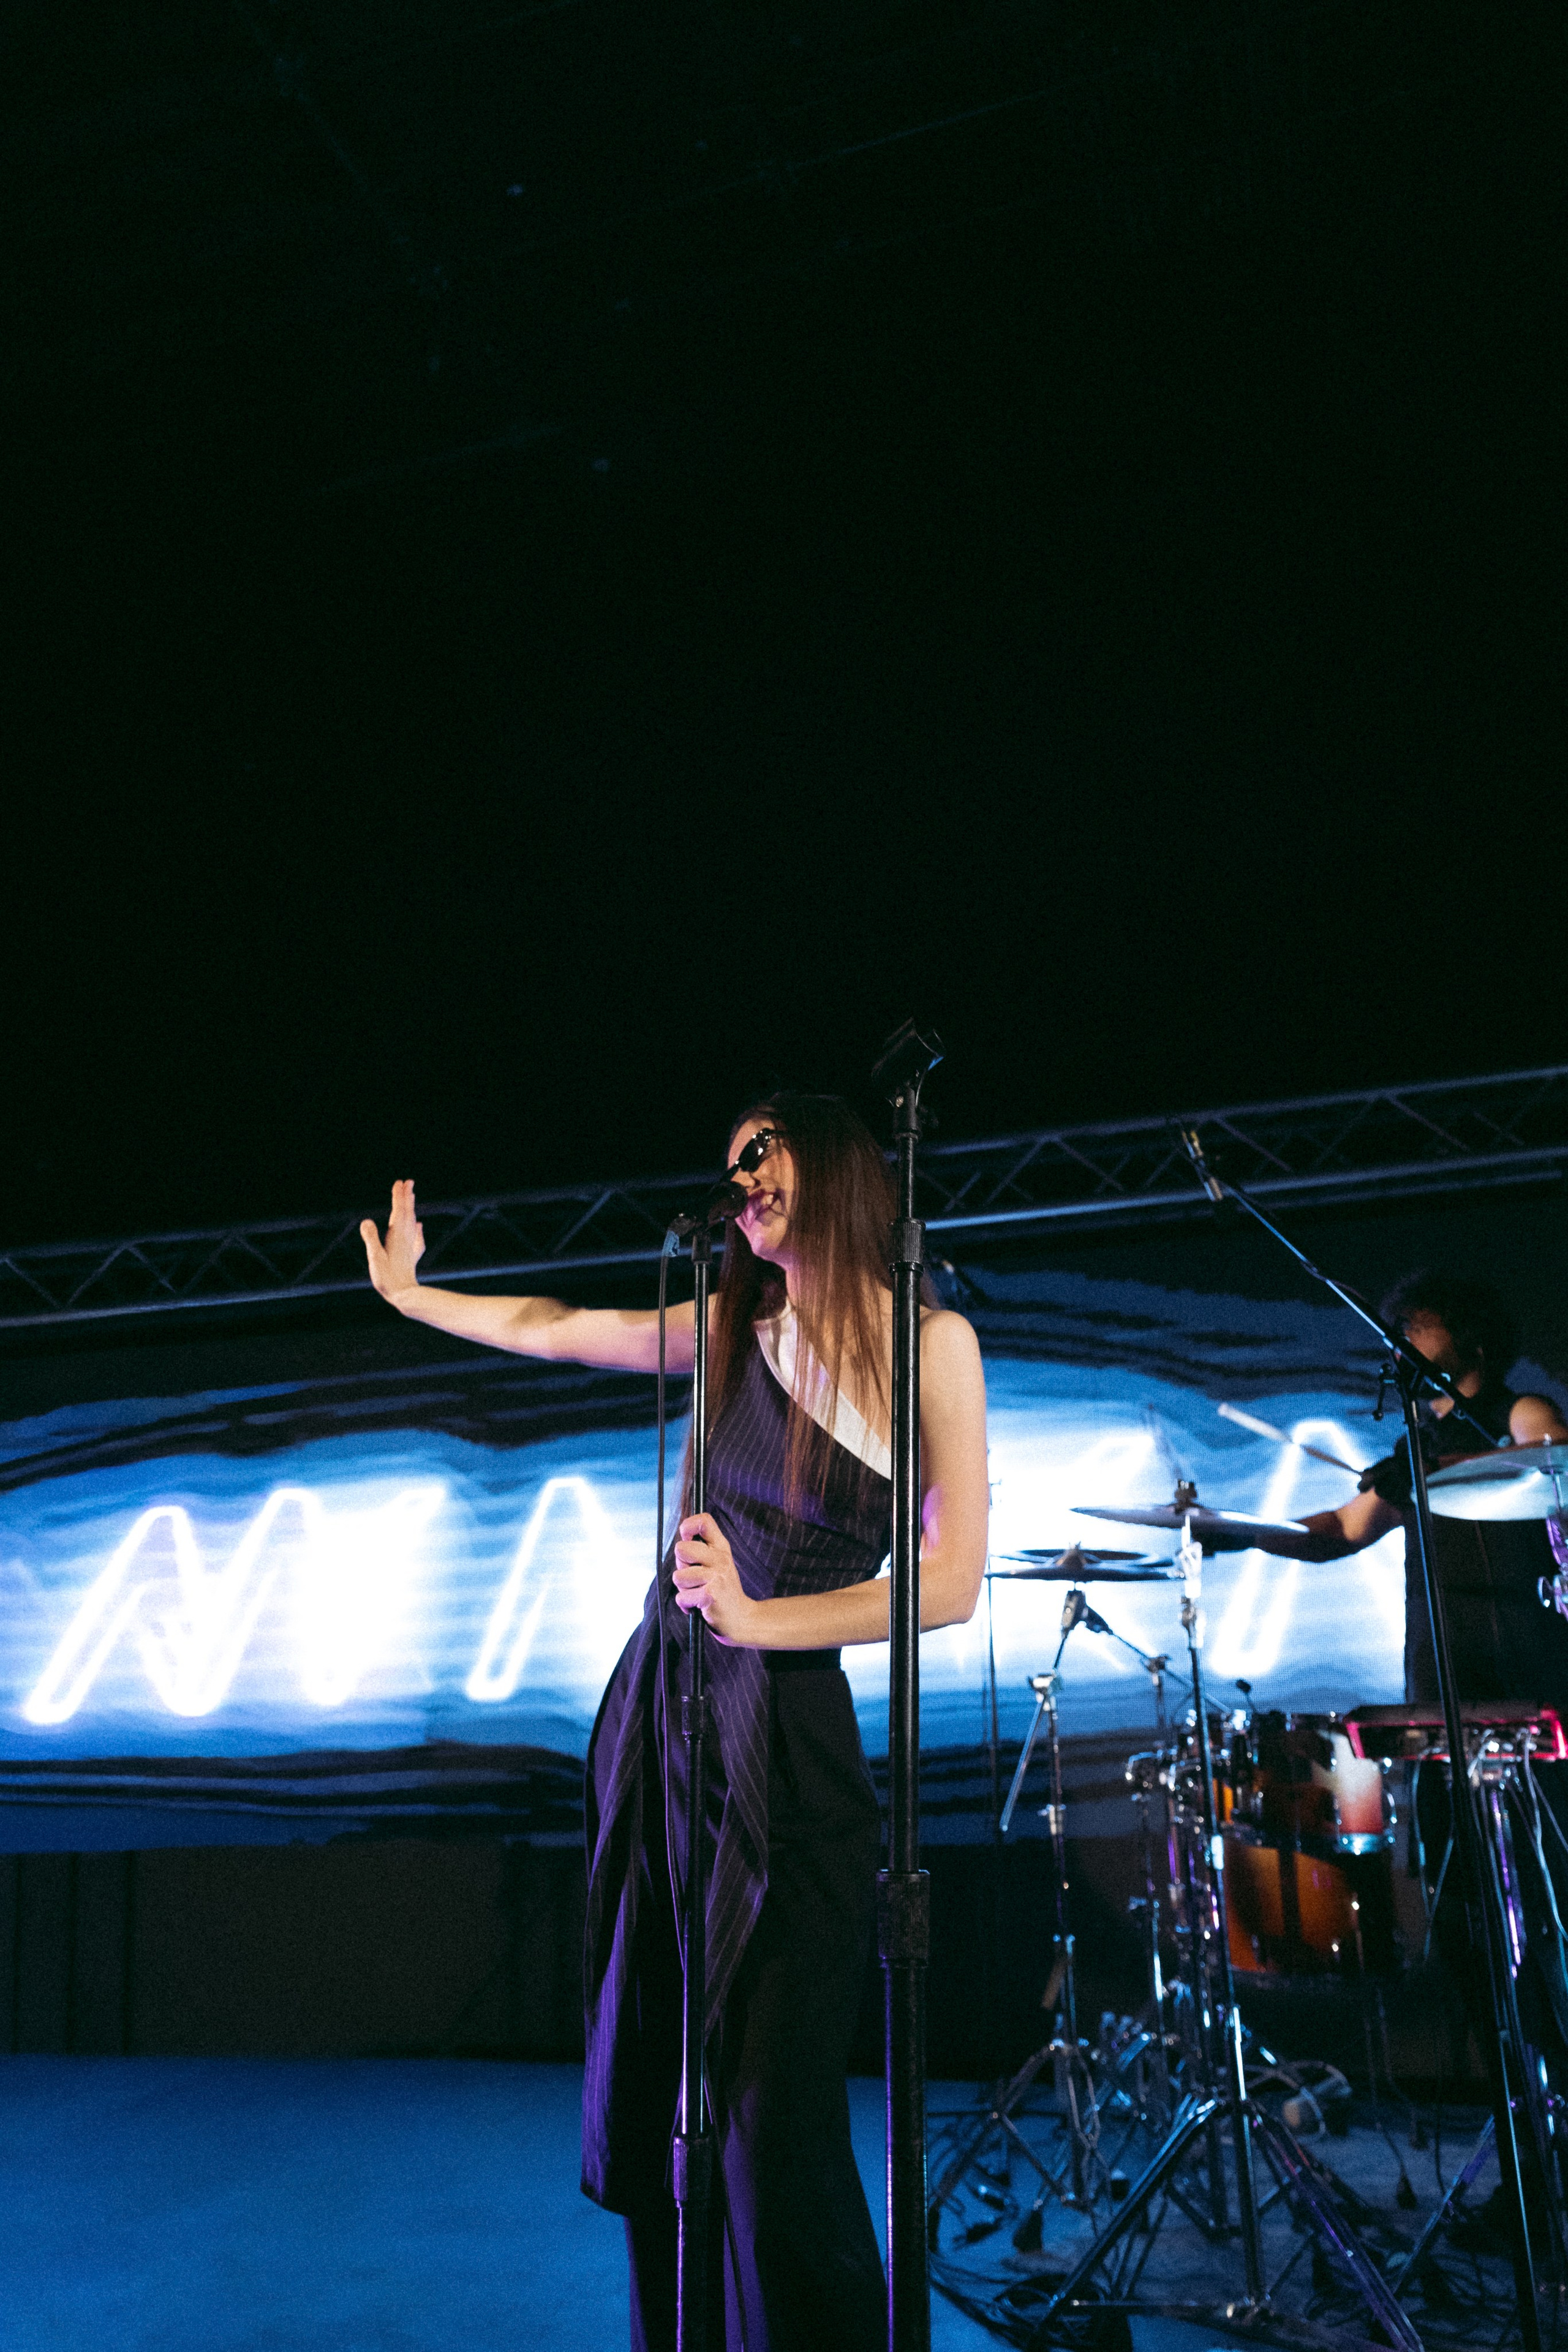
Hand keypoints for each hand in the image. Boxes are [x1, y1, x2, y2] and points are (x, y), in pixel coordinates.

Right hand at [361, 1180, 424, 1301]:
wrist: (405, 1296)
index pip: (398, 1212)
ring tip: (412, 1196)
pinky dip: (417, 1228)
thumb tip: (366, 1220)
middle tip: (408, 1182)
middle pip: (407, 1214)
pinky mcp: (411, 1257)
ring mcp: (410, 1247)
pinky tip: (419, 1226)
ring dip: (411, 1208)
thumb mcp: (375, 1258)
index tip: (400, 1182)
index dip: (398, 1197)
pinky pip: (416, 1238)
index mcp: (396, 1237)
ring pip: (412, 1222)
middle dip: (406, 1197)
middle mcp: (405, 1239)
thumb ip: (371, 1239)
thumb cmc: (388, 1279)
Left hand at [671, 1514, 759, 1646]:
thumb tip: (680, 1539)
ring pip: (678, 1576)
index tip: (687, 1539)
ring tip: (697, 1592)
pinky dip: (686, 1604)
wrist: (741, 1619)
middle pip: (681, 1548)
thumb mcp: (717, 1564)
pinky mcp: (710, 1595)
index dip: (687, 1527)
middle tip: (693, 1577)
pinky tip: (698, 1605)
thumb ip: (700, 1550)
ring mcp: (716, 1576)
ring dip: (683, 1589)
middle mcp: (721, 1558)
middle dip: (680, 1565)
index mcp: (721, 1547)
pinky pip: (681, 1597)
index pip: (704, 1521)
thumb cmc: (722, 1591)